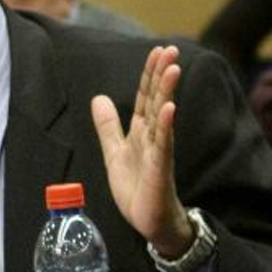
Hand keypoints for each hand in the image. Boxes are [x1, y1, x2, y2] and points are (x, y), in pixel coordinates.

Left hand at [91, 45, 193, 257]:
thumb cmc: (137, 188)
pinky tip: (168, 108)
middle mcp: (153, 136)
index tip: (157, 50)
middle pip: (157, 99)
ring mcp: (159, 151)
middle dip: (162, 74)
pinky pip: (164, 143)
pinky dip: (165, 125)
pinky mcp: (161, 168)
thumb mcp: (114, 152)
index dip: (149, 74)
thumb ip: (108, 126)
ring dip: (167, 92)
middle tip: (171, 49)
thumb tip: (99, 98)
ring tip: (172, 68)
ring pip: (163, 116)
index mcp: (141, 131)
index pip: (146, 96)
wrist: (149, 221)